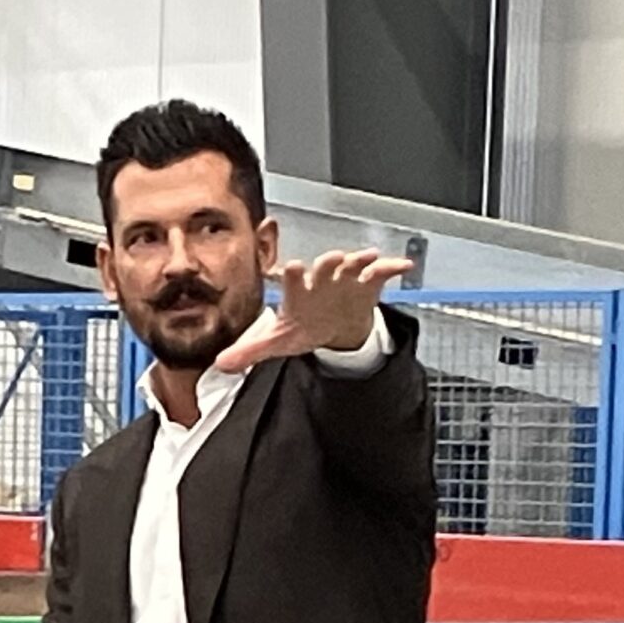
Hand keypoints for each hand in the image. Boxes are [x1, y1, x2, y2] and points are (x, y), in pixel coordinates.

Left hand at [214, 249, 412, 372]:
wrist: (333, 326)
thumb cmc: (304, 327)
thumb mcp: (279, 342)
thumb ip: (250, 351)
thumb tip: (220, 365)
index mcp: (299, 293)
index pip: (293, 281)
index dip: (293, 276)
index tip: (293, 269)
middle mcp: (321, 281)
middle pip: (325, 267)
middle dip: (328, 263)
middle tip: (332, 259)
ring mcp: (346, 280)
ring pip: (353, 265)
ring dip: (359, 261)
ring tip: (366, 257)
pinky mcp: (367, 284)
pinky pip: (381, 273)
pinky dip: (391, 268)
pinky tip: (403, 266)